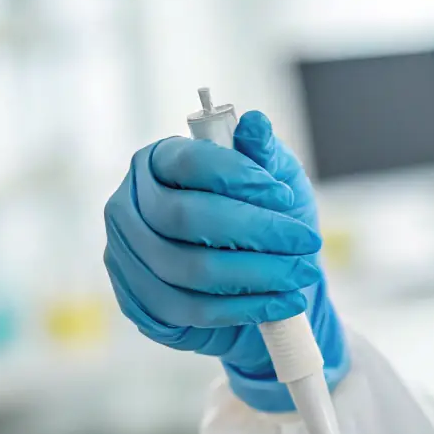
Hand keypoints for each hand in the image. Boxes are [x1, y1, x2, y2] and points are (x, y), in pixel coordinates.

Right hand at [103, 111, 347, 411]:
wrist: (252, 285)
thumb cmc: (259, 221)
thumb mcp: (272, 182)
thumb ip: (263, 155)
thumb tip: (257, 124)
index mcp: (156, 163)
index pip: (188, 162)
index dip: (238, 176)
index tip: (284, 194)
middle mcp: (129, 205)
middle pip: (186, 218)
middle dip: (257, 231)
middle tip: (308, 242)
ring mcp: (126, 257)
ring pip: (191, 268)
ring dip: (258, 274)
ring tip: (302, 275)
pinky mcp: (139, 302)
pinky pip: (190, 309)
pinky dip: (243, 308)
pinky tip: (281, 303)